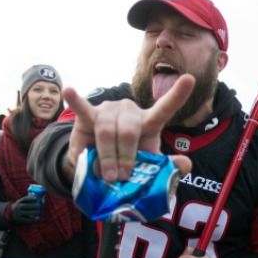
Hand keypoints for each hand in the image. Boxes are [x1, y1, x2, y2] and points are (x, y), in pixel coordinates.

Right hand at [10, 194, 40, 223]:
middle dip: (34, 206)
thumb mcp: (21, 202)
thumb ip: (28, 199)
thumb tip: (37, 197)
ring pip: (27, 213)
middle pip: (26, 206)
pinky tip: (37, 218)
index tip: (36, 198)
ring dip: (34, 212)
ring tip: (39, 211)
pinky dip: (33, 219)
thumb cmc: (20, 206)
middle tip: (39, 206)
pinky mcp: (19, 219)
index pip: (24, 199)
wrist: (11, 214)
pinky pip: (27, 219)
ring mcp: (17, 213)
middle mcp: (17, 207)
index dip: (30, 198)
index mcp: (18, 202)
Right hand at [63, 76, 195, 182]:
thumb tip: (186, 164)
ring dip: (106, 155)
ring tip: (105, 175)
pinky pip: (82, 109)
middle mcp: (130, 111)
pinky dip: (76, 101)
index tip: (190, 79)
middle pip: (129, 130)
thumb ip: (166, 167)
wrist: (97, 165)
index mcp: (148, 122)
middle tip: (120, 178)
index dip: (176, 95)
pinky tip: (68, 90)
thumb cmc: (126, 161)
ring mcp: (108, 110)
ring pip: (106, 131)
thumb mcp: (146, 167)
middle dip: (125, 156)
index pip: (164, 107)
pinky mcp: (88, 115)